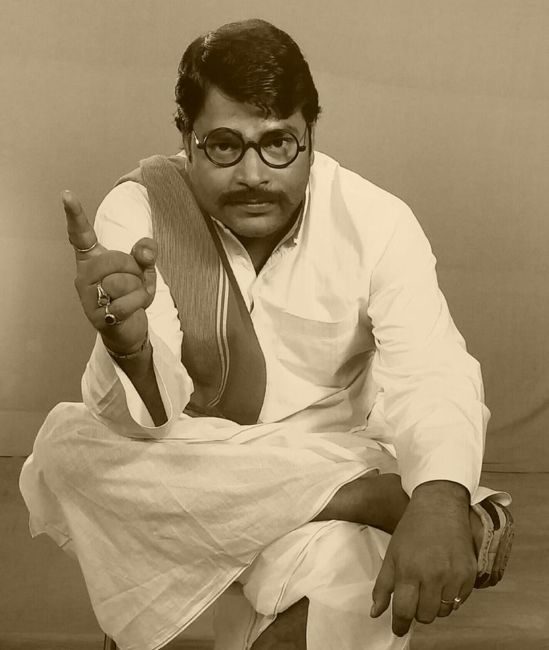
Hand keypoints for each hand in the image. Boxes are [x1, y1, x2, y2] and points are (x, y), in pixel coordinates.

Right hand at [63, 190, 157, 354]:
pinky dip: (140, 304)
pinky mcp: (97, 317)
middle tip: (133, 282)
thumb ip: (145, 253)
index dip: (75, 215)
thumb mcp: (143, 270)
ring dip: (139, 289)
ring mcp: (87, 297)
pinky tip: (133, 310)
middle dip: (135, 270)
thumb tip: (146, 250)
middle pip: (116, 259)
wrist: (128, 331)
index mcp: (91, 260)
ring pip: (123, 281)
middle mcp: (83, 276)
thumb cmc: (130, 295)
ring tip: (133, 297)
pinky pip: (127, 302)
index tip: (66, 194)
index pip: (81, 235)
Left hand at [371, 481, 476, 636]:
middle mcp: (432, 575)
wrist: (439, 507)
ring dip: (434, 605)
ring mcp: (453, 576)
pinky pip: (460, 600)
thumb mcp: (392, 554)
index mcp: (409, 570)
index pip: (404, 610)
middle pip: (425, 616)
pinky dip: (450, 597)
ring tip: (429, 586)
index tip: (398, 628)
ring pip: (443, 611)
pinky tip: (444, 580)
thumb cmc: (412, 530)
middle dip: (417, 612)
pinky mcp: (469, 575)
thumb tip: (375, 613)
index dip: (399, 624)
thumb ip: (383, 586)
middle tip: (415, 598)